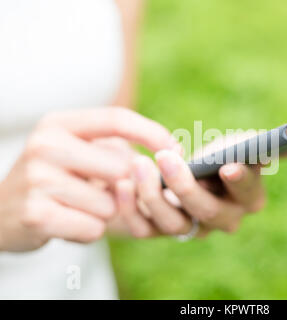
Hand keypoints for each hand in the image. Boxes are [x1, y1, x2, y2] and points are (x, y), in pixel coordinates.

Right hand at [0, 107, 178, 251]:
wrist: (1, 212)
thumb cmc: (54, 178)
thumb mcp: (77, 151)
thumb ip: (116, 150)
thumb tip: (169, 154)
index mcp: (59, 123)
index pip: (117, 119)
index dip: (152, 133)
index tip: (177, 148)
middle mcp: (46, 144)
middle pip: (122, 167)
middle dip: (123, 187)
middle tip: (101, 191)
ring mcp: (38, 179)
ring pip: (110, 204)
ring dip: (102, 212)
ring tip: (76, 207)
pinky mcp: (36, 214)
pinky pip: (94, 228)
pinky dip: (88, 232)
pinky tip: (67, 223)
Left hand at [117, 133, 269, 237]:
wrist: (191, 171)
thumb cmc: (218, 155)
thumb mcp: (233, 147)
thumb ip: (246, 148)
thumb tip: (261, 150)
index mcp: (249, 197)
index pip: (248, 191)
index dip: (240, 180)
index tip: (227, 167)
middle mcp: (224, 219)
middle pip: (207, 211)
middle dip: (185, 185)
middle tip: (166, 157)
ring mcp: (194, 229)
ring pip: (173, 224)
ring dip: (153, 194)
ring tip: (138, 164)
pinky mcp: (163, 231)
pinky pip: (145, 229)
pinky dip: (131, 208)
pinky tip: (122, 184)